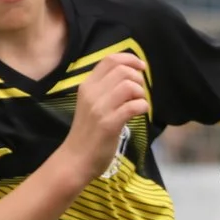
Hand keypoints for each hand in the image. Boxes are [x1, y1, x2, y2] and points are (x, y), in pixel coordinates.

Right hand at [61, 52, 148, 183]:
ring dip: (141, 94)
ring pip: (129, 86)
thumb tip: (131, 76)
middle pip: (122, 70)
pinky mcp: (109, 124)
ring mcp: (100, 108)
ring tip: (138, 104)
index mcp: (87, 86)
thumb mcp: (91, 104)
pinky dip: (143, 107)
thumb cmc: (88, 132)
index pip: (109, 60)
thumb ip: (106, 89)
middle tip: (139, 93)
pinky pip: (134, 106)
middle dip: (138, 78)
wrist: (76, 159)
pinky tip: (140, 113)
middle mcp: (92, 93)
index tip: (141, 67)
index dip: (129, 59)